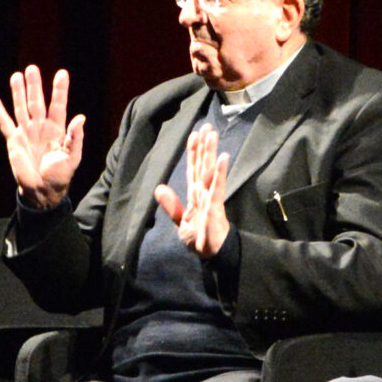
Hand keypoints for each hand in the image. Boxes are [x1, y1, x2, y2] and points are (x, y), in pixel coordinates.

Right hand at [0, 66, 86, 208]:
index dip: (59, 90)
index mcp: (57, 129)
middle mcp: (41, 127)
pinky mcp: (14, 141)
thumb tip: (80, 117)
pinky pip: (5, 124)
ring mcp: (27, 132)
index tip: (62, 73)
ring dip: (18, 93)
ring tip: (16, 76)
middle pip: (37, 102)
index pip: (58, 105)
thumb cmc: (60, 175)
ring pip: (21, 108)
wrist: (42, 191)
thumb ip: (75, 137)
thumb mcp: (72, 157)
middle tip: (31, 69)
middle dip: (34, 86)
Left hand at [154, 126, 231, 257]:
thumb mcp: (180, 223)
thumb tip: (158, 188)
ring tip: (212, 135)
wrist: (210, 254)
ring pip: (209, 170)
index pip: (193, 169)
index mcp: (195, 194)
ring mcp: (210, 197)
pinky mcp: (215, 206)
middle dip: (204, 146)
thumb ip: (171, 205)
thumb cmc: (198, 239)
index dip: (193, 152)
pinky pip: (217, 187)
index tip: (194, 134)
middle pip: (203, 165)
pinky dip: (220, 172)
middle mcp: (203, 192)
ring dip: (211, 152)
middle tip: (207, 126)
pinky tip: (222, 158)